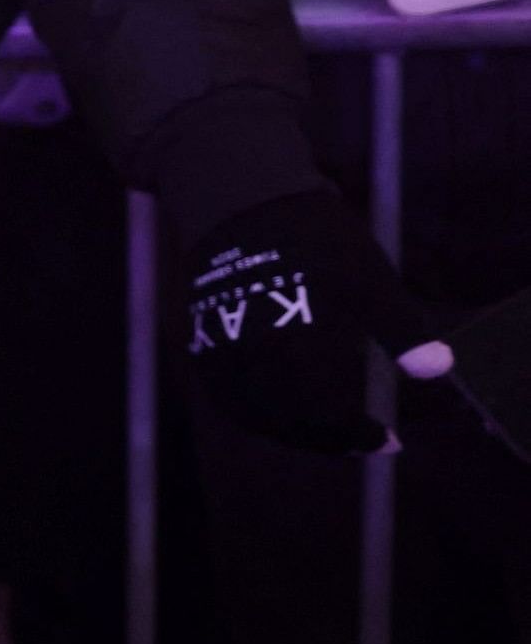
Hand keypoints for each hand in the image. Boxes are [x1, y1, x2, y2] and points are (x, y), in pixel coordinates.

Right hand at [184, 190, 451, 454]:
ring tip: (318, 431)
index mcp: (303, 350)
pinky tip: (269, 410)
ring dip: (288, 431)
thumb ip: (402, 331)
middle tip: (355, 441)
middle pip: (290, 423)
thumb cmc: (317, 239)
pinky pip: (224, 394)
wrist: (243, 201)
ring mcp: (225, 352)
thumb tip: (437, 371)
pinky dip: (249, 412)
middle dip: (326, 438)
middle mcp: (258, 361)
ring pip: (254, 415)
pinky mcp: (204, 341)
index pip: (331, 416)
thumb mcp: (372, 280)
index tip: (387, 442)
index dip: (360, 436)